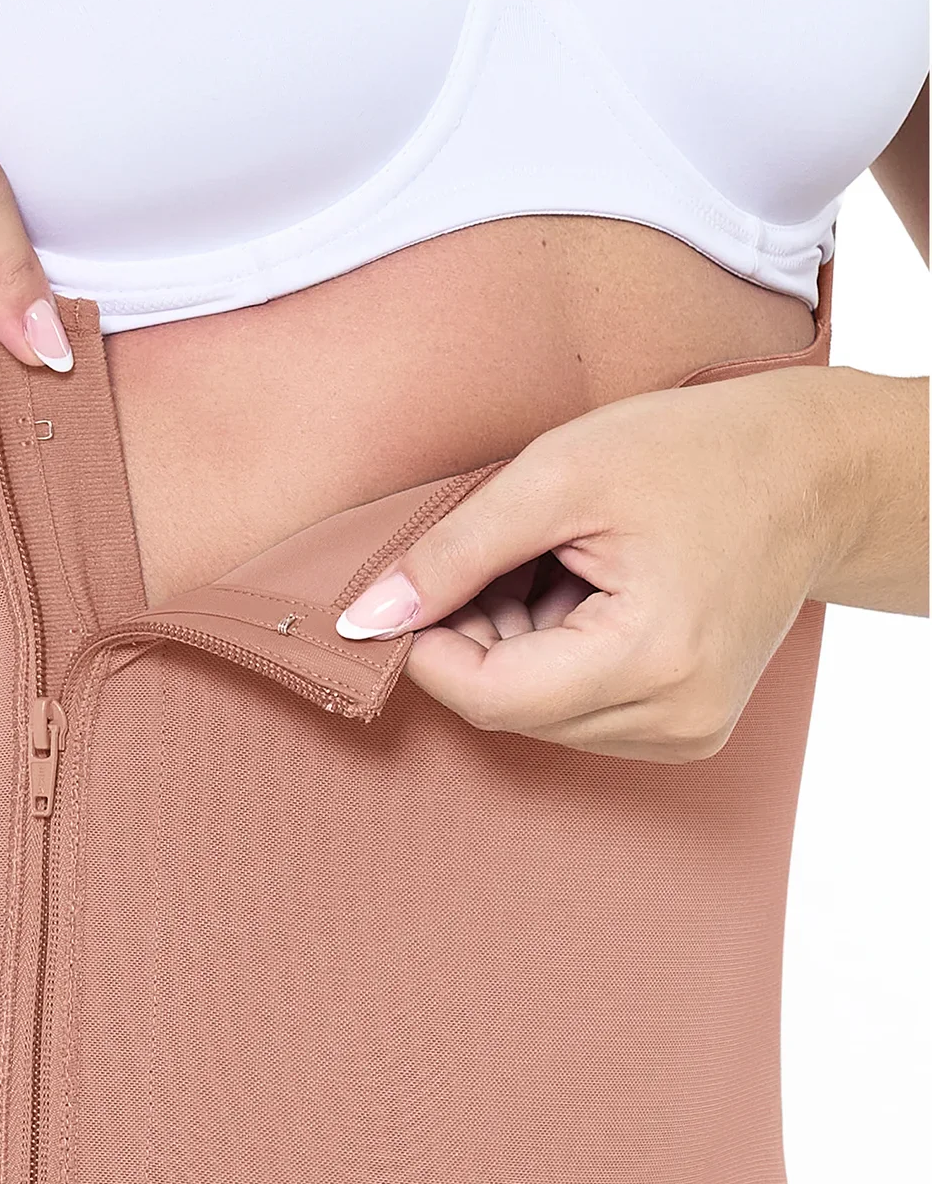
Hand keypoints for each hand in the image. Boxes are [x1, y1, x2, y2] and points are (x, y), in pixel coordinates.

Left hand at [334, 367, 870, 761]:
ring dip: (514, 642)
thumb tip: (367, 619)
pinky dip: (553, 653)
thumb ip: (454, 554)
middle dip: (476, 634)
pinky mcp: (687, 723)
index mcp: (652, 662)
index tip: (417, 585)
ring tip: (554, 563)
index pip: (486, 698)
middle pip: (509, 706)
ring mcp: (687, 729)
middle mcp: (675, 720)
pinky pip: (578, 707)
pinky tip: (581, 591)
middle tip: (500, 552)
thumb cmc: (696, 454)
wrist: (815, 472)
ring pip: (537, 710)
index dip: (428, 644)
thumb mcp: (559, 477)